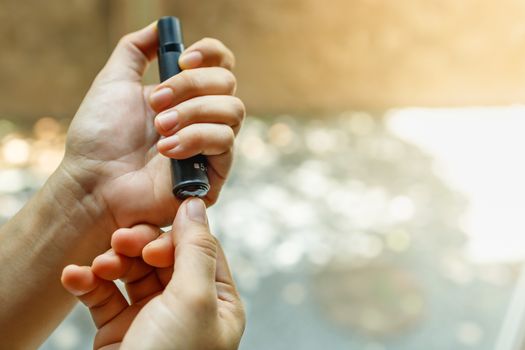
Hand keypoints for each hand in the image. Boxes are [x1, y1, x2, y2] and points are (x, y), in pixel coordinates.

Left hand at [59, 22, 244, 234]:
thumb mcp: (113, 82)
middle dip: (191, 86)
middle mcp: (203, 118)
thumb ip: (135, 50)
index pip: (220, 65)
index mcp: (185, 96)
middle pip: (228, 84)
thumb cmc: (100, 137)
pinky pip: (225, 143)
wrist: (93, 182)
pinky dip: (196, 139)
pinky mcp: (214, 174)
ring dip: (193, 113)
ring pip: (233, 111)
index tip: (182, 58)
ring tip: (159, 128)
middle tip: (155, 102)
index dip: (210, 54)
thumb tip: (160, 26)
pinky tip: (166, 150)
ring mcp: (210, 146)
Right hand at [61, 199, 244, 349]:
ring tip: (95, 268)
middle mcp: (187, 306)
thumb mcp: (194, 301)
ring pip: (131, 272)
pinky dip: (88, 284)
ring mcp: (152, 317)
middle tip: (118, 243)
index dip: (174, 238)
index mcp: (217, 301)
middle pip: (162, 256)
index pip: (199, 249)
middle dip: (137, 247)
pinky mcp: (120, 330)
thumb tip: (196, 204)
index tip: (151, 243)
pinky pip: (104, 296)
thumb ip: (196, 250)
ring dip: (110, 263)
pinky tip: (73, 277)